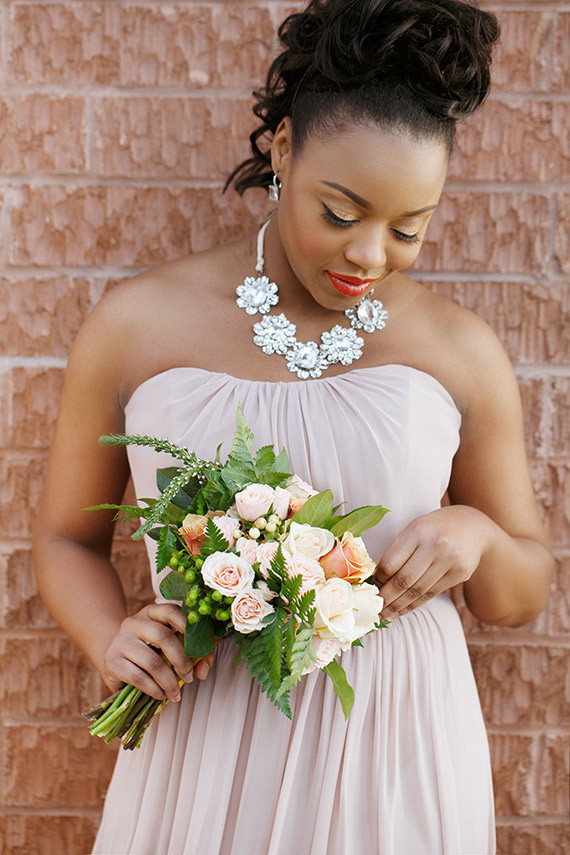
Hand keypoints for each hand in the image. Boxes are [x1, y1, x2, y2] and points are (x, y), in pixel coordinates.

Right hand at [101, 603, 214, 701]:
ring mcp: (121, 641)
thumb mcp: (170, 647)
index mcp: (151, 613)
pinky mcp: (112, 661)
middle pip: (163, 637)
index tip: (198, 645)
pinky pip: (138, 677)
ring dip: (169, 681)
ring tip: (175, 693)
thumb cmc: (150, 652)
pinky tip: (160, 694)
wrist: (114, 659)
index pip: (171, 611)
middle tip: (189, 677)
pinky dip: (154, 689)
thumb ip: (193, 655)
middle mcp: (134, 622)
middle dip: (181, 660)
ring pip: (152, 661)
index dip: (187, 625)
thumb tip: (202, 672)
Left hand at [375, 506, 494, 617]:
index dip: (378, 579)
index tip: (369, 588)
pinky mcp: (460, 574)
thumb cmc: (433, 529)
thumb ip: (397, 550)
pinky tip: (402, 610)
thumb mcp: (414, 529)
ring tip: (385, 614)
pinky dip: (414, 604)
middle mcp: (435, 545)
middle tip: (373, 608)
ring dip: (398, 606)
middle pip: (404, 580)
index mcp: (417, 531)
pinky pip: (432, 594)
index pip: (391, 563)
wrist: (471, 526)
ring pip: (418, 590)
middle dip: (386, 598)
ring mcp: (449, 560)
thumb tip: (377, 579)